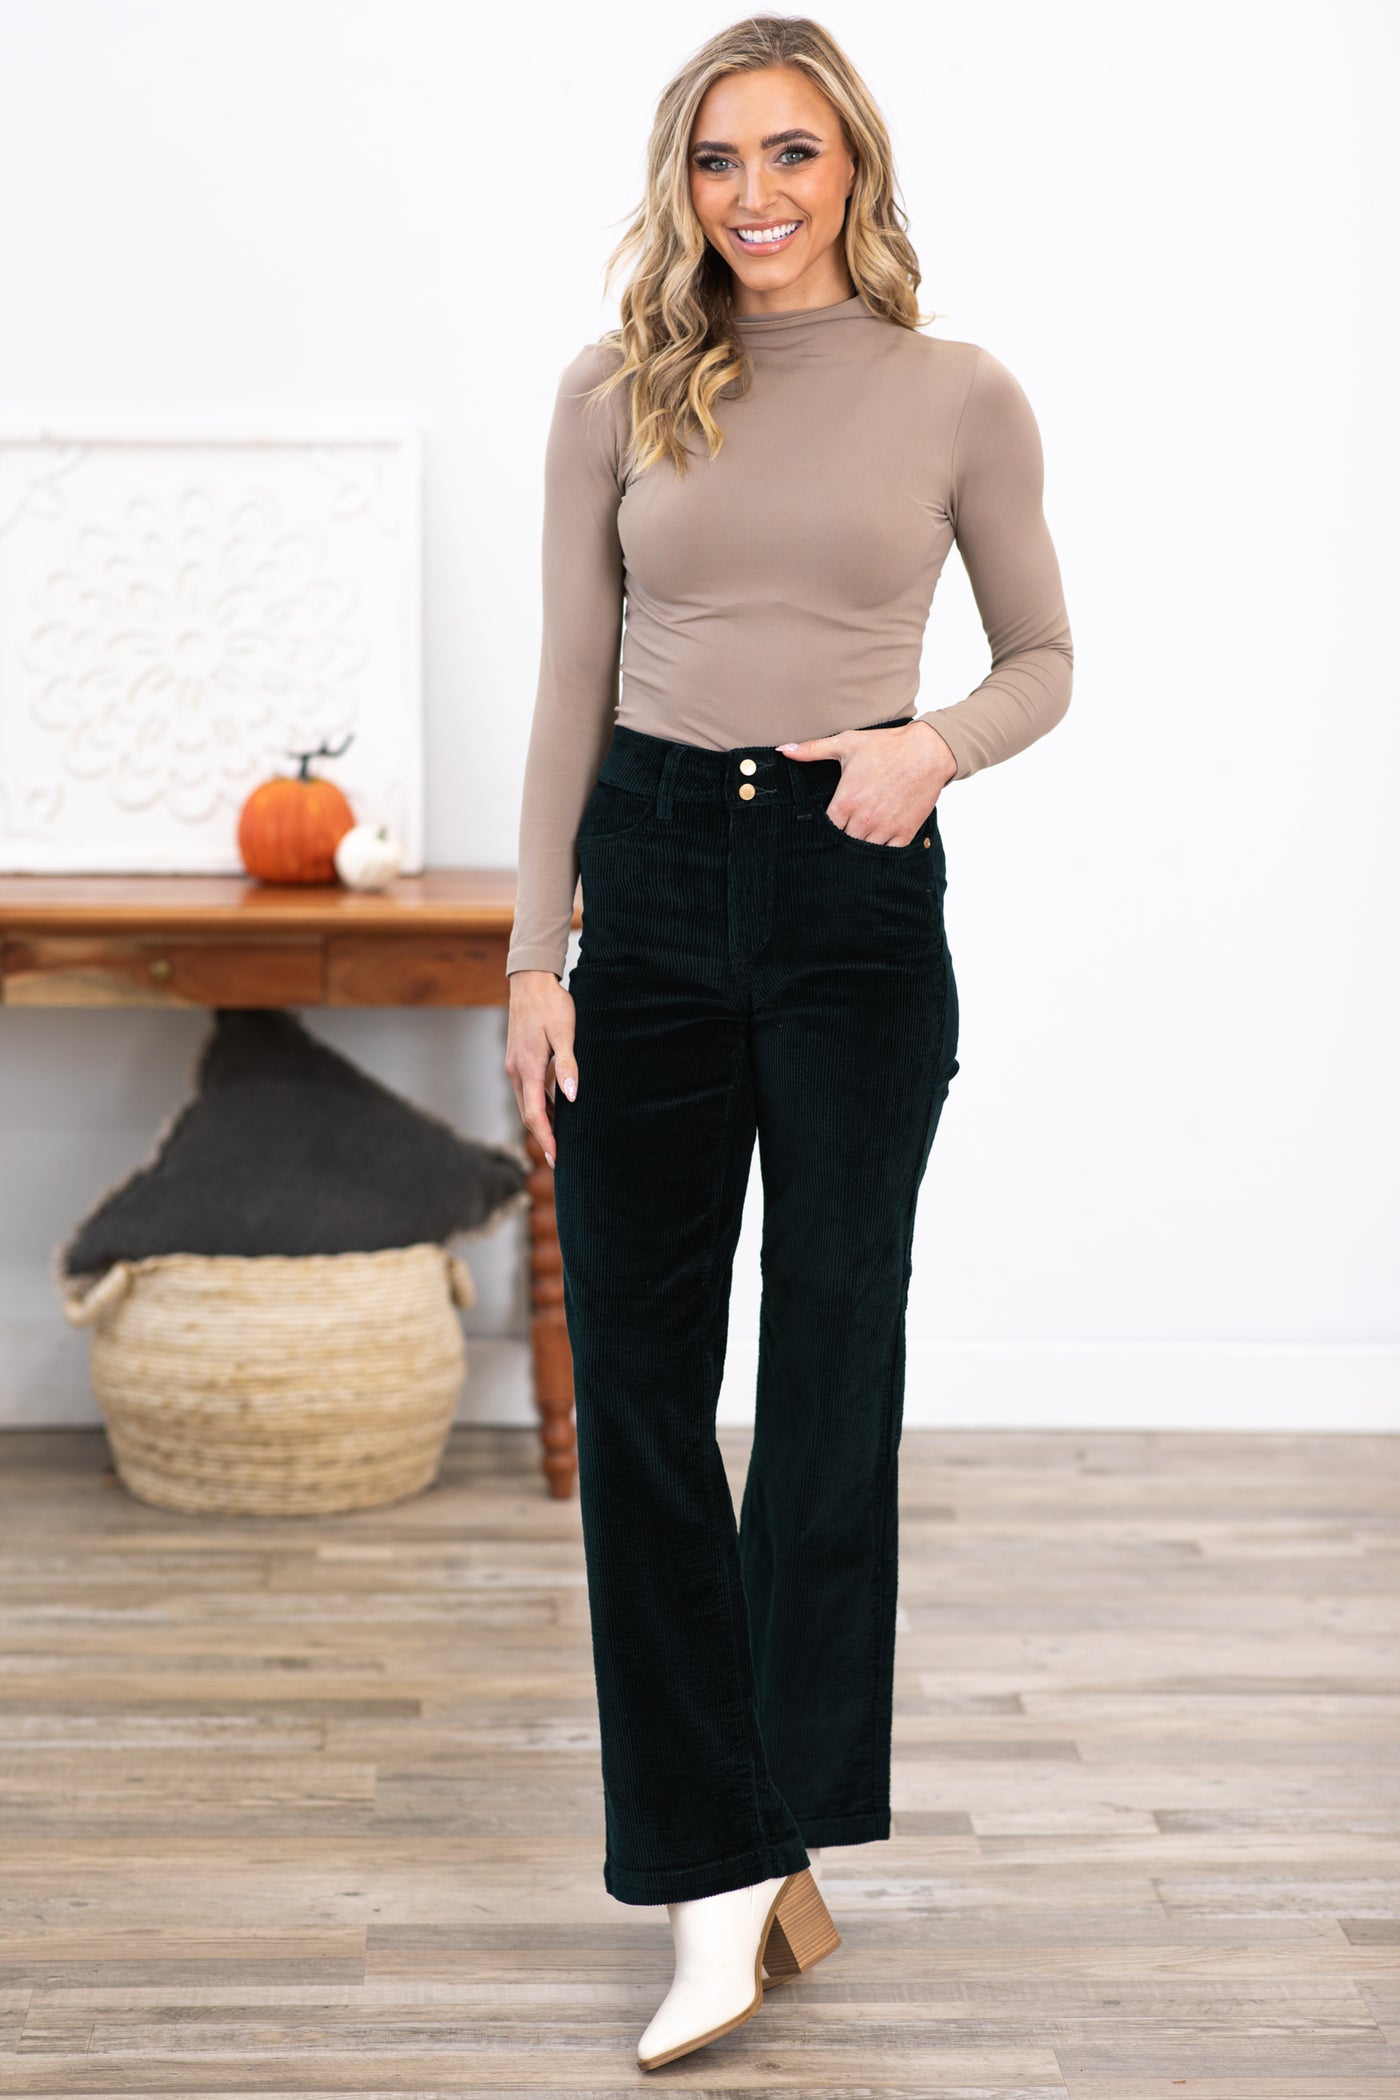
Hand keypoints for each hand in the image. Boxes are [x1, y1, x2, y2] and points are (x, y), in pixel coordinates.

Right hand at [505, 970, 577, 1169]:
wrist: (530, 982)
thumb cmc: (551, 1005)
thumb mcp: (565, 1033)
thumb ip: (567, 1065)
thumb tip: (570, 1095)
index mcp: (527, 1068)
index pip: (535, 1114)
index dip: (546, 1138)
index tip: (556, 1158)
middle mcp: (516, 1071)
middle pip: (528, 1114)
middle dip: (543, 1137)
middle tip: (560, 1158)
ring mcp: (514, 1066)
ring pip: (527, 1103)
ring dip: (542, 1122)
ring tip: (561, 1139)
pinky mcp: (518, 1060)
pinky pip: (528, 1091)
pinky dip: (540, 1105)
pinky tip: (557, 1110)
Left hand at [776, 719, 957, 844]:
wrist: (928, 752)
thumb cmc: (886, 746)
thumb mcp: (846, 743)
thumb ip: (812, 750)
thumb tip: (782, 749)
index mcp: (846, 802)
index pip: (825, 829)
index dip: (823, 829)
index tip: (826, 825)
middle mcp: (863, 820)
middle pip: (842, 843)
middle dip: (840, 839)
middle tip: (841, 833)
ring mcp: (885, 829)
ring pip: (863, 851)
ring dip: (859, 845)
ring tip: (858, 837)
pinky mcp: (904, 833)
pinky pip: (887, 854)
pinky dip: (881, 849)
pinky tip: (877, 841)